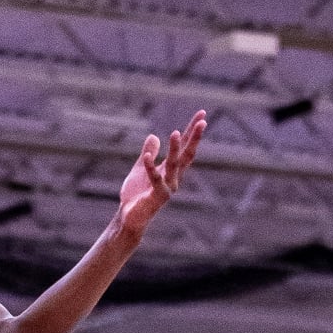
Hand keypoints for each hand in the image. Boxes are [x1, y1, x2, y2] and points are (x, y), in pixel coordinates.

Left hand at [115, 113, 206, 238]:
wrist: (129, 217)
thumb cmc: (136, 195)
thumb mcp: (141, 168)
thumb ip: (149, 153)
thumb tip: (153, 136)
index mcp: (171, 169)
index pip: (184, 147)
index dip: (192, 131)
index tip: (202, 114)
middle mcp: (174, 177)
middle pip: (187, 154)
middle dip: (194, 138)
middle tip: (203, 121)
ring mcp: (167, 187)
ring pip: (174, 165)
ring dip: (175, 149)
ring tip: (175, 133)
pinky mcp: (157, 196)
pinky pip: (155, 179)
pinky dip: (150, 168)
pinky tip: (147, 157)